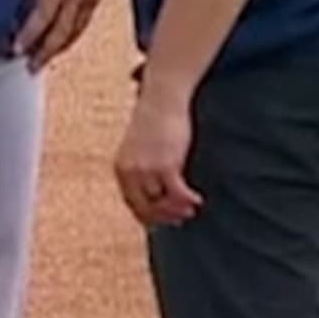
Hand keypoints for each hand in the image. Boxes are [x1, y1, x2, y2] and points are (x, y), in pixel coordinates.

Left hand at [114, 84, 201, 226]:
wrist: (162, 97)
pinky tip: (197, 200)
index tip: (163, 219)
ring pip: (162, 203)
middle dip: (164, 217)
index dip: (148, 215)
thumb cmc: (155, 118)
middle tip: (181, 218)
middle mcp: (131, 172)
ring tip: (191, 208)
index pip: (132, 202)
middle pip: (146, 207)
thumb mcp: (140, 146)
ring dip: (178, 210)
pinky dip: (188, 200)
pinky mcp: (166, 166)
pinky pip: (177, 193)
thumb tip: (155, 186)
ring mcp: (147, 171)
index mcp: (121, 168)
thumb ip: (142, 165)